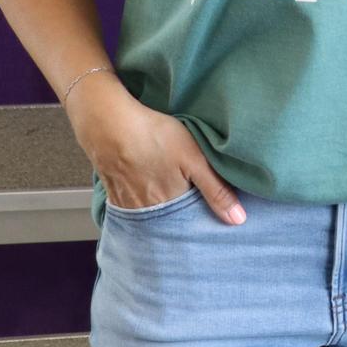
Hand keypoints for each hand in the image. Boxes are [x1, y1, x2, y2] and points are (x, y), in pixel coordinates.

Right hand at [66, 75, 246, 223]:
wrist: (109, 124)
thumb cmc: (156, 137)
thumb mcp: (195, 160)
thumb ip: (216, 190)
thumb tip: (238, 220)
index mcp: (169, 204)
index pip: (190, 222)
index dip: (201, 219)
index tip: (210, 218)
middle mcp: (146, 210)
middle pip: (168, 221)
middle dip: (181, 219)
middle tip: (191, 209)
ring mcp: (127, 201)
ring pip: (149, 215)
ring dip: (160, 213)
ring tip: (170, 202)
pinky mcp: (113, 190)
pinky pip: (129, 207)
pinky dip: (140, 205)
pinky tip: (145, 194)